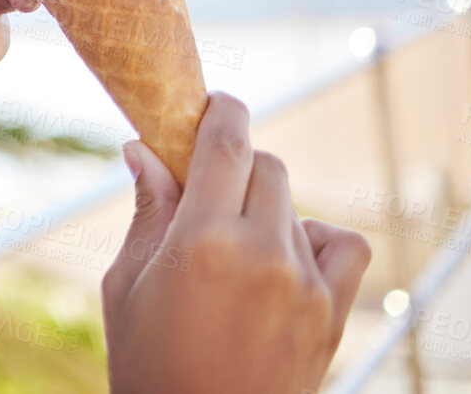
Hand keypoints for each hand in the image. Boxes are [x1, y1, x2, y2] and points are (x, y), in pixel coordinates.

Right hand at [103, 92, 370, 393]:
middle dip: (235, 164)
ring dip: (264, 206)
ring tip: (232, 246)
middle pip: (265, 166)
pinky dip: (317, 237)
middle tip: (207, 188)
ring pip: (294, 206)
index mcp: (202, 240)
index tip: (212, 103)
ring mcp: (304, 285)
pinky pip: (343, 245)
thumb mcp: (128, 284)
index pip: (227, 143)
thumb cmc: (148, 366)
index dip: (222, 111)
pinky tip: (285, 254)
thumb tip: (142, 150)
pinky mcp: (331, 314)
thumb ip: (147, 211)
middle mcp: (261, 253)